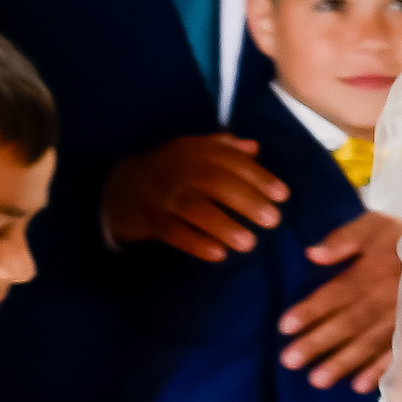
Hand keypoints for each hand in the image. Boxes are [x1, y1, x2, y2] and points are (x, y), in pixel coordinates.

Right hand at [103, 135, 284, 261]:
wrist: (119, 187)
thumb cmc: (169, 171)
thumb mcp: (193, 152)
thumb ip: (224, 149)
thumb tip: (255, 147)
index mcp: (193, 149)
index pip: (230, 159)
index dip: (258, 176)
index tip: (283, 195)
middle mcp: (177, 168)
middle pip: (215, 181)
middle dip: (247, 200)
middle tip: (273, 220)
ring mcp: (161, 194)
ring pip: (194, 207)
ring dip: (224, 225)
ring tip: (250, 243)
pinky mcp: (148, 219)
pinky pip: (173, 232)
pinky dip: (196, 243)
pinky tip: (219, 254)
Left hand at [281, 213, 401, 390]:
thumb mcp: (374, 225)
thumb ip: (344, 239)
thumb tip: (313, 254)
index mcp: (369, 273)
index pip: (334, 294)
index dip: (310, 311)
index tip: (285, 327)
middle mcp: (383, 298)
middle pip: (346, 323)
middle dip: (318, 342)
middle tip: (290, 361)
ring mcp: (400, 318)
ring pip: (368, 343)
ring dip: (343, 362)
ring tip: (317, 380)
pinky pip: (397, 354)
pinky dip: (379, 371)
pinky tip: (359, 385)